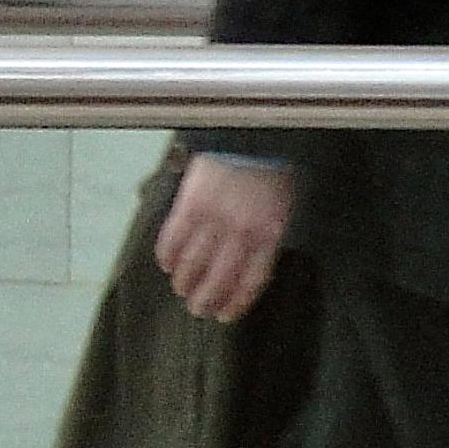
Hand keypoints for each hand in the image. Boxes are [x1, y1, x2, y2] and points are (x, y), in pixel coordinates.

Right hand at [156, 153, 295, 323]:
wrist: (252, 132)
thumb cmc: (270, 167)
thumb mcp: (281, 205)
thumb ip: (265, 235)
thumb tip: (248, 261)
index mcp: (268, 235)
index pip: (250, 281)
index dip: (235, 303)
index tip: (224, 315)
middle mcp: (240, 234)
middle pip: (219, 279)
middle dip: (206, 300)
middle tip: (197, 309)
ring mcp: (214, 221)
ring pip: (193, 264)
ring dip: (185, 282)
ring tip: (181, 289)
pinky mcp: (190, 205)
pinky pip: (173, 240)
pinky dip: (168, 256)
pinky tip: (167, 264)